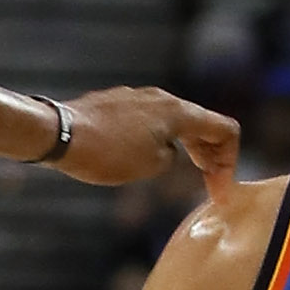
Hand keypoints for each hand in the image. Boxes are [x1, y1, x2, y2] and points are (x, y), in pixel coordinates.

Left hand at [53, 86, 240, 210]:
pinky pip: (149, 122)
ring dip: (187, 147)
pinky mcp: (116, 105)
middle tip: (212, 188)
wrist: (59, 135)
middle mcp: (162, 98)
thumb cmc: (105, 153)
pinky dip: (160, 140)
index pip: (224, 130)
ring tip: (184, 172)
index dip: (230, 162)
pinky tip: (148, 159)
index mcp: (178, 111)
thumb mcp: (150, 166)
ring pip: (174, 122)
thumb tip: (166, 150)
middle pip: (201, 125)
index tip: (220, 191)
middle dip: (211, 157)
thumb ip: (171, 157)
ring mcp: (137, 98)